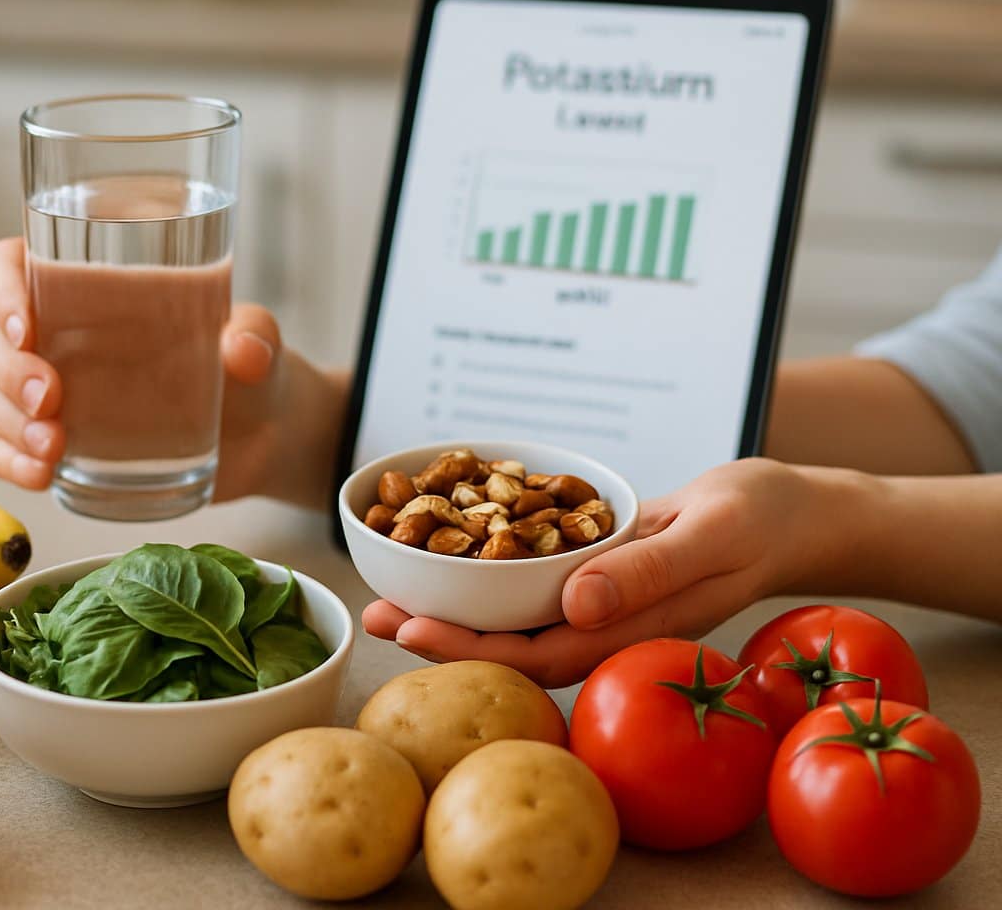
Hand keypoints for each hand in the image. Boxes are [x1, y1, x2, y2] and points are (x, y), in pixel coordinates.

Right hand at [0, 238, 300, 501]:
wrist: (264, 436)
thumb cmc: (249, 368)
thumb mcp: (259, 340)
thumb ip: (256, 335)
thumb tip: (241, 348)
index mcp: (90, 289)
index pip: (11, 265)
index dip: (1, 287)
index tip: (27, 325)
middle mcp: (58, 336)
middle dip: (7, 369)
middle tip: (51, 399)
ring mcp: (52, 394)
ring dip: (5, 422)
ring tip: (54, 448)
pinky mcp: (60, 445)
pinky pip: (4, 452)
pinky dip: (10, 463)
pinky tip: (41, 474)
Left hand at [362, 458, 835, 687]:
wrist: (793, 512)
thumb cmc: (762, 519)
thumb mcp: (711, 535)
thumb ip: (646, 572)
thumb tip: (574, 604)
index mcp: (634, 631)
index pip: (538, 654)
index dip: (470, 652)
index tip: (411, 633)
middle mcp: (609, 627)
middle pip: (513, 647)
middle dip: (442, 638)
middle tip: (374, 619)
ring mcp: (602, 606)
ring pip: (518, 622)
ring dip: (456, 614)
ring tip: (390, 599)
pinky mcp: (598, 577)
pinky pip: (536, 590)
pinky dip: (489, 582)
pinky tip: (447, 566)